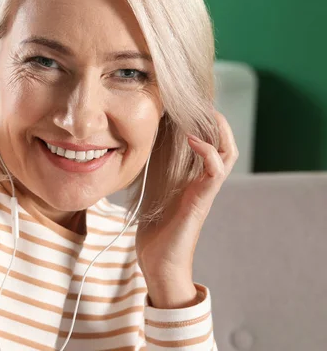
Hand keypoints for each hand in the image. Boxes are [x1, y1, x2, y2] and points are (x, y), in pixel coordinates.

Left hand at [135, 111, 237, 308]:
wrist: (157, 262)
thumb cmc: (154, 230)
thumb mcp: (150, 192)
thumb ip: (150, 172)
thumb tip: (134, 146)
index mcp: (191, 178)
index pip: (206, 142)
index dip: (201, 122)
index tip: (185, 101)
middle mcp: (202, 181)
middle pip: (223, 142)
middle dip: (215, 120)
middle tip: (199, 99)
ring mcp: (204, 190)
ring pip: (227, 152)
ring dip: (218, 130)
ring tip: (204, 110)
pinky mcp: (202, 200)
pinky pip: (215, 170)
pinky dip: (207, 151)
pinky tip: (192, 138)